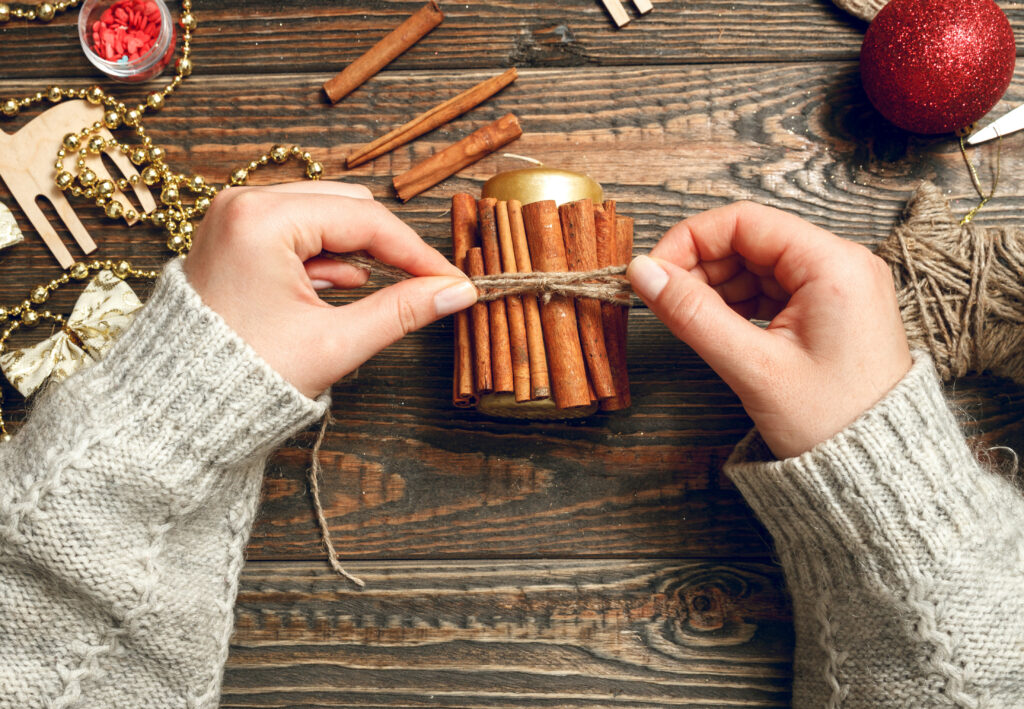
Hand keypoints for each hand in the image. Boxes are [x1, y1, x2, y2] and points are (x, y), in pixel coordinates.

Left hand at [183, 181, 476, 398]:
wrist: (176, 406)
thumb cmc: (242, 377)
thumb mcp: (335, 342)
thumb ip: (402, 310)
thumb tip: (455, 292)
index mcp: (262, 219)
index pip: (365, 220)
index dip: (417, 252)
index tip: (450, 280)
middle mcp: (243, 203)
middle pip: (346, 206)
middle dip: (388, 246)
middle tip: (425, 284)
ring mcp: (234, 217)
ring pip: (324, 215)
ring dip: (358, 251)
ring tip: (377, 293)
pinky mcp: (233, 236)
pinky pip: (296, 230)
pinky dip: (327, 257)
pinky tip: (341, 288)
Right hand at [627, 201, 911, 458]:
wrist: (880, 474)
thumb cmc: (832, 424)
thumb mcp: (753, 367)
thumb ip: (692, 314)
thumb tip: (643, 273)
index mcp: (834, 265)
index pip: (745, 221)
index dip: (689, 240)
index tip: (653, 272)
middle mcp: (842, 264)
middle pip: (750, 240)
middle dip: (700, 266)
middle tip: (663, 301)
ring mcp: (839, 287)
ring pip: (757, 265)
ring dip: (715, 286)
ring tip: (688, 321)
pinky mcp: (831, 310)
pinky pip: (772, 290)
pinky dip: (738, 303)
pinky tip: (716, 327)